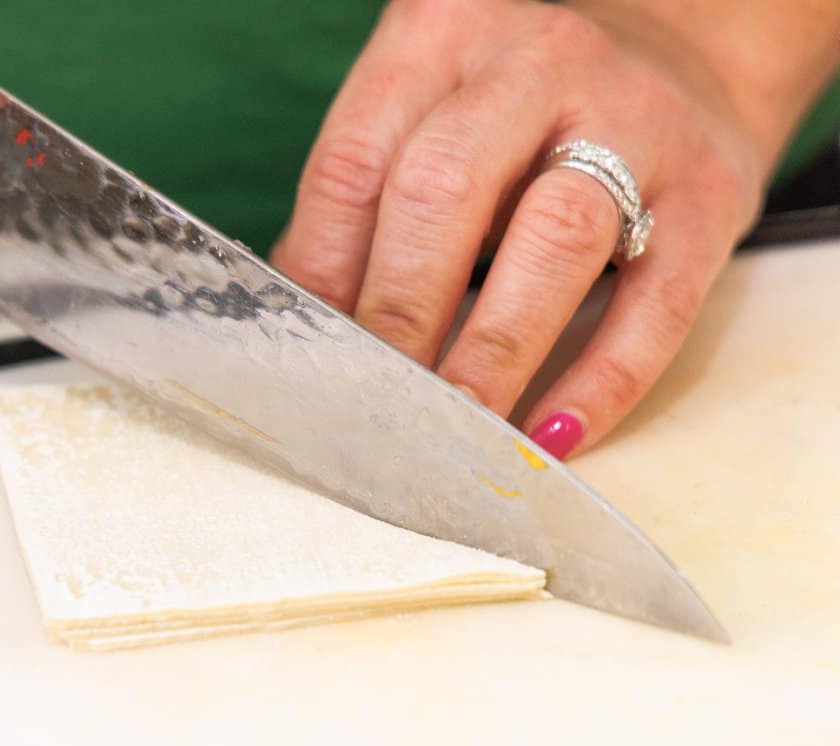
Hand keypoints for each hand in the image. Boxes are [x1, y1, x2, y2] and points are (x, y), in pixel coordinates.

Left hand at [272, 0, 778, 458]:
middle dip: (398, 312)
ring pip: (554, 240)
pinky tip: (551, 434)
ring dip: (493, 350)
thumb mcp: (436, 114)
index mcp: (444, 34)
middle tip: (375, 400)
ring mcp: (636, 120)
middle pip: (443, 191)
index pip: (354, 162)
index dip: (321, 272)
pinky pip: (654, 304)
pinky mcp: (711, 193)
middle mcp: (538, 62)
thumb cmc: (527, 109)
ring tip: (456, 424)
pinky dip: (599, 381)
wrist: (687, 55)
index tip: (313, 354)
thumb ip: (369, 197)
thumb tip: (306, 318)